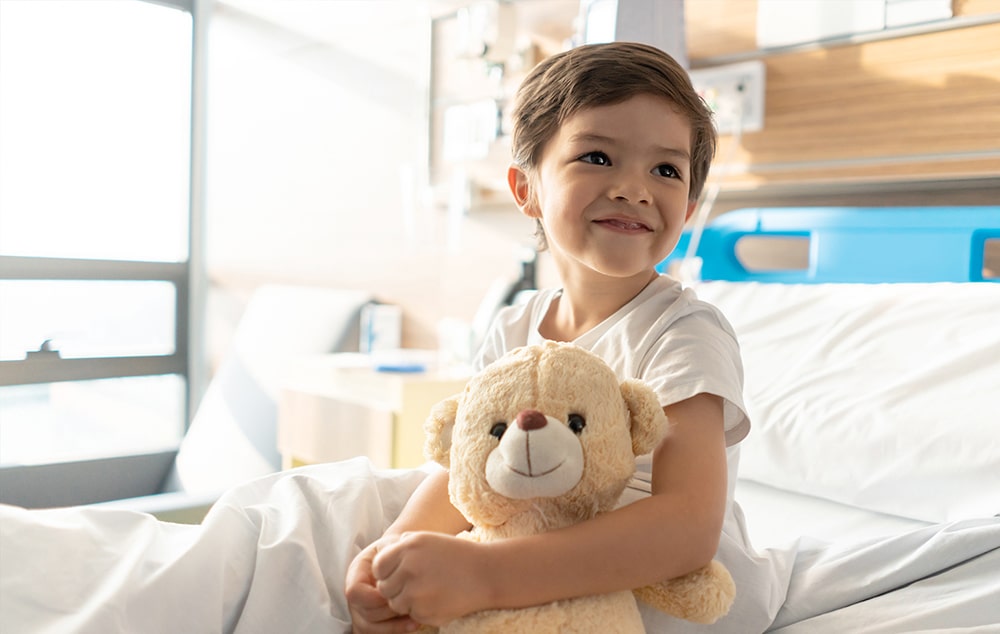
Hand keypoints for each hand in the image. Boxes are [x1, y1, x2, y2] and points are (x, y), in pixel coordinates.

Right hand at [345, 538, 420, 632]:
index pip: (354, 592)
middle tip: (409, 604)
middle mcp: (356, 593)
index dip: (373, 597)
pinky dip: (395, 630)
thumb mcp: (393, 545)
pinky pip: (378, 632)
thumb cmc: (399, 549)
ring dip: (393, 625)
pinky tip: (414, 623)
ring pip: (370, 628)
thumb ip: (390, 554)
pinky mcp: (372, 620)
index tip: (394, 593)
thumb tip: (390, 574)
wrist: (404, 555)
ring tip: (415, 617)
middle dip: (388, 612)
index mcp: (356, 572)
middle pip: (364, 613)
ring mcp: (361, 609)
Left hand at [372, 531, 490, 626]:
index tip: (401, 573)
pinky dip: (423, 611)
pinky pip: (413, 615)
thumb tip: (383, 556)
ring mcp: (416, 593)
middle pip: (385, 588)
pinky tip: (439, 599)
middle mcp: (409, 569)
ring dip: (408, 601)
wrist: (486, 574)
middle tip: (418, 584)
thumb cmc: (456, 555)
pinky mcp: (425, 612)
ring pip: (396, 605)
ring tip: (430, 590)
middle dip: (397, 588)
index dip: (387, 572)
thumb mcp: (428, 539)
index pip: (378, 567)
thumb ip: (403, 545)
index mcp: (407, 548)